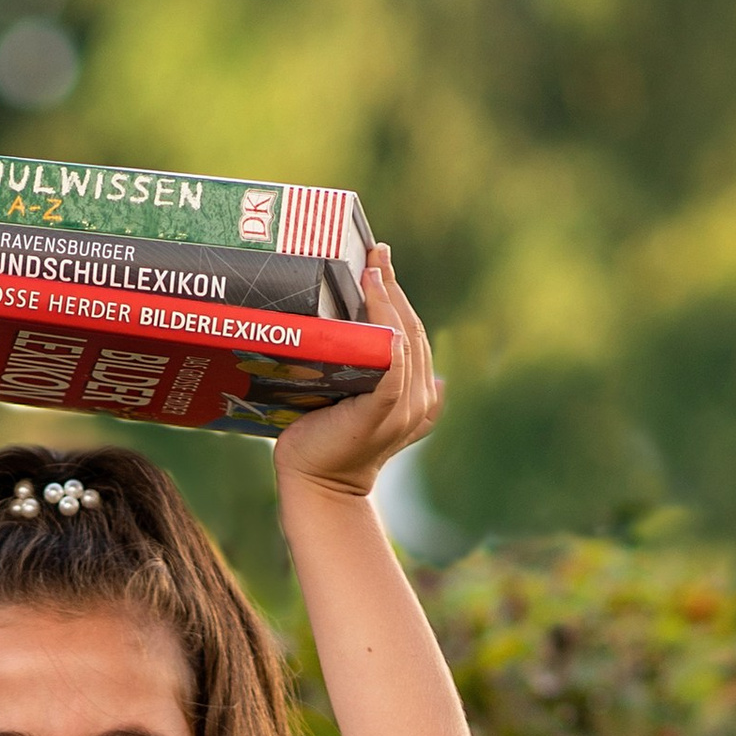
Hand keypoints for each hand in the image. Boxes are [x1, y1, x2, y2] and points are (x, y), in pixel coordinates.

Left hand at [273, 245, 441, 501]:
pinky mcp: (382, 413)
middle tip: (375, 250)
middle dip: (392, 287)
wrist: (316, 484)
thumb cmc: (325, 441)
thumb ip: (371, 377)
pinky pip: (393, 365)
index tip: (380, 258)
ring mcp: (404, 407)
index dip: (398, 294)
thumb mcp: (351, 400)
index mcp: (417, 393)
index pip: (412, 333)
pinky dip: (390, 333)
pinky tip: (378, 305)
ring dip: (388, 300)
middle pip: (411, 329)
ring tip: (371, 268)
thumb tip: (393, 353)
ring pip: (405, 341)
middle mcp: (419, 398)